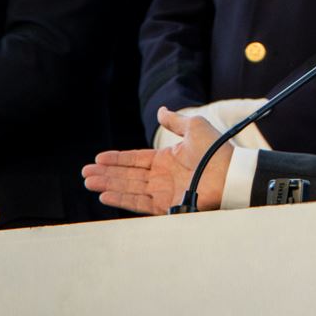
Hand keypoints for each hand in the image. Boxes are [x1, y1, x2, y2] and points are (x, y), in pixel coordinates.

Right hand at [82, 107, 230, 214]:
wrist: (230, 171)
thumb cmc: (216, 149)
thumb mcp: (193, 127)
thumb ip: (175, 121)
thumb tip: (160, 111)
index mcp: (167, 159)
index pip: (135, 159)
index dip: (117, 158)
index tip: (98, 157)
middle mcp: (162, 176)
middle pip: (128, 175)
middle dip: (106, 173)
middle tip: (85, 172)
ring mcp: (163, 191)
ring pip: (129, 187)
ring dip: (108, 185)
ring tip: (89, 182)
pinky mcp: (166, 205)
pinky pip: (139, 202)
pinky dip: (122, 199)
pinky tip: (105, 195)